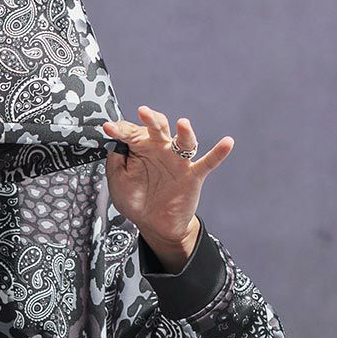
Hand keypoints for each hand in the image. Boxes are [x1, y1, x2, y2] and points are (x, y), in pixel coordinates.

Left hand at [102, 107, 232, 263]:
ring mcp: (178, 161)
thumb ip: (115, 162)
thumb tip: (115, 143)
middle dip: (152, 119)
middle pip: (158, 127)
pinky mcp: (193, 175)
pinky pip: (208, 162)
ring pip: (183, 141)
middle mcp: (161, 149)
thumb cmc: (137, 200)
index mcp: (141, 148)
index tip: (109, 129)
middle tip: (143, 112)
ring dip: (185, 131)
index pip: (132, 132)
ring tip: (182, 123)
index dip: (120, 129)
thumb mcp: (118, 182)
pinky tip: (227, 142)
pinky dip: (218, 152)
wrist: (155, 225)